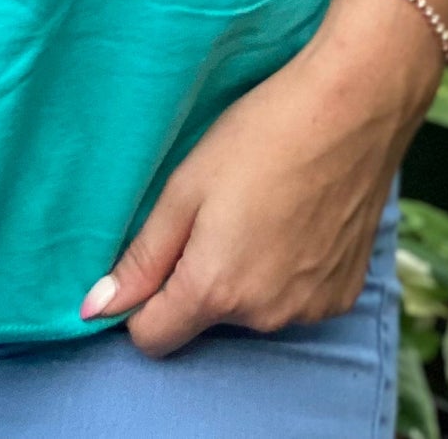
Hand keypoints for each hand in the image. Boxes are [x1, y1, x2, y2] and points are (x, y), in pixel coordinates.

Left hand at [80, 0, 440, 354]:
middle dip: (199, 277)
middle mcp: (263, 316)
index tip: (154, 257)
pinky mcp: (343, 295)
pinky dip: (287, 271)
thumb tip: (95, 308)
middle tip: (216, 211)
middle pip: (205, 318)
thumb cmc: (261, 135)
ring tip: (260, 208)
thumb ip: (142, 256)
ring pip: (252, 309)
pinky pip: (294, 299)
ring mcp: (309, 310)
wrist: (352, 109)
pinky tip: (296, 219)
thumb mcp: (185, 186)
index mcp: (215, 289)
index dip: (141, 302)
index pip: (154, 337)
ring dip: (246, 274)